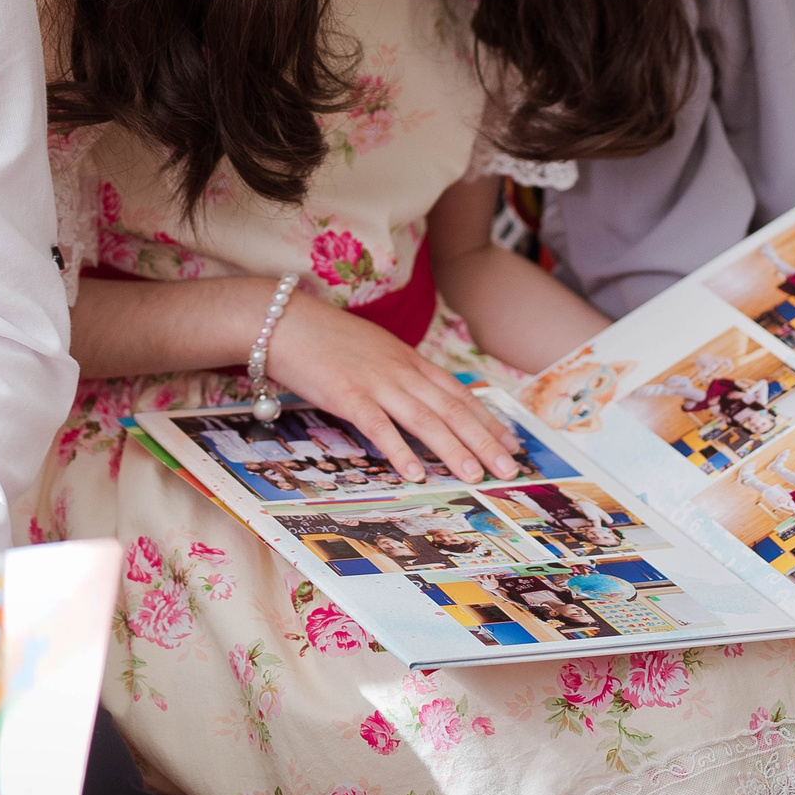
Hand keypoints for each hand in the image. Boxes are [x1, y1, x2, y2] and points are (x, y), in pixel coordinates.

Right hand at [263, 293, 523, 485]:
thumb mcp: (373, 349)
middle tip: (509, 469)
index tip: (510, 442)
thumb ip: (397, 372)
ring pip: (425, 419)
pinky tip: (416, 472)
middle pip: (450, 409)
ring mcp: (375, 381)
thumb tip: (419, 398)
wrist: (283, 319)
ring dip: (454, 449)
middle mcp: (400, 370)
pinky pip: (379, 426)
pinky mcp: (347, 394)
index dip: (486, 419)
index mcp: (407, 359)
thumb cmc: (324, 337)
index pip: (457, 393)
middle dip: (483, 440)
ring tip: (476, 475)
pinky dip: (400, 450)